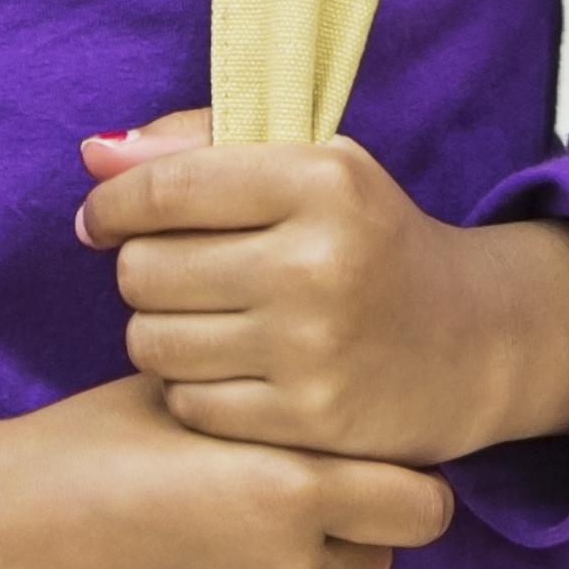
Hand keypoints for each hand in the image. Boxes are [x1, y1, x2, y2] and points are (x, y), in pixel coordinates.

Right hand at [0, 379, 450, 568]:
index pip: (423, 508)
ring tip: (216, 561)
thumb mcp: (185, 399)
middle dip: (340, 539)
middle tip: (269, 516)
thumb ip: (269, 408)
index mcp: (292, 490)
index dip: (400, 491)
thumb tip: (326, 401)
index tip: (364, 480)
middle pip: (374, 564)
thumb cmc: (78, 451)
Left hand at [79, 109, 568, 467]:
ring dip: (162, 331)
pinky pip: (186, 402)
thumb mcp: (313, 168)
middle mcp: (319, 261)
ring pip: (152, 341)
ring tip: (209, 321)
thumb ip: (201, 147)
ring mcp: (313, 347)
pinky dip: (194, 387)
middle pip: (145, 270)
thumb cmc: (369, 240)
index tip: (103, 219)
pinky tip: (236, 369)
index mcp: (324, 179)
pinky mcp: (306, 420)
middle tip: (182, 275)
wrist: (473, 339)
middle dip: (145, 271)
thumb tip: (94, 156)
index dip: (113, 206)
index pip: (167, 190)